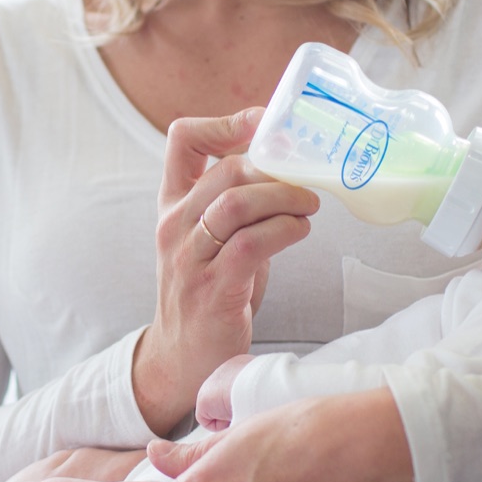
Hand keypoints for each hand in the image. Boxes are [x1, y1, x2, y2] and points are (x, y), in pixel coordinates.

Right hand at [132, 109, 319, 433]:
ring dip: (284, 197)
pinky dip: (284, 230)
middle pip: (225, 169)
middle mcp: (175, 225)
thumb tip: (289, 168)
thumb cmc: (208, 292)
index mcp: (172, 205)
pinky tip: (298, 231)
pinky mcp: (213, 288)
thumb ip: (237, 203)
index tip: (264, 126)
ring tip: (309, 205)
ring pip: (236, 201)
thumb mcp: (212, 237)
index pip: (181, 139)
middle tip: (307, 180)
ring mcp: (190, 257)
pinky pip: (252, 243)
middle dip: (276, 169)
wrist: (183, 358)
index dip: (225, 123)